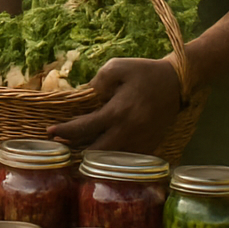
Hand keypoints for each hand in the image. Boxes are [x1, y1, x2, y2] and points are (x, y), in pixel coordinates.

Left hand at [47, 56, 183, 153]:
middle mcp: (129, 132)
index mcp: (117, 112)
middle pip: (95, 152)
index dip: (64, 132)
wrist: (178, 82)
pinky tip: (102, 153)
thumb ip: (96, 82)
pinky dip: (113, 158)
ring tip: (76, 149)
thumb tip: (81, 97)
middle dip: (75, 150)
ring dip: (93, 157)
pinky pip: (127, 159)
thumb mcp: (116, 67)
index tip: (49, 132)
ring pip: (111, 160)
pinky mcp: (150, 145)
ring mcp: (141, 142)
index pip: (84, 128)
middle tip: (60, 145)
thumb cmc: (144, 72)